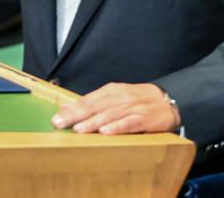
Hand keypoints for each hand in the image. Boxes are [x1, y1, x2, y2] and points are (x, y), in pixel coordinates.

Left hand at [51, 82, 179, 134]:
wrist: (168, 101)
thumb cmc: (137, 101)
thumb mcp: (114, 97)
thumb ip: (91, 103)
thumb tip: (67, 107)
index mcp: (111, 91)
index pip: (88, 100)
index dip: (71, 109)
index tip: (56, 118)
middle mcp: (120, 97)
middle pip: (95, 106)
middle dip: (76, 115)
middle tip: (60, 123)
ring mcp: (133, 108)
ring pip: (110, 115)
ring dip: (93, 122)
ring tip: (78, 129)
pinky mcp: (144, 119)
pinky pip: (129, 123)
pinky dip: (117, 127)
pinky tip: (106, 132)